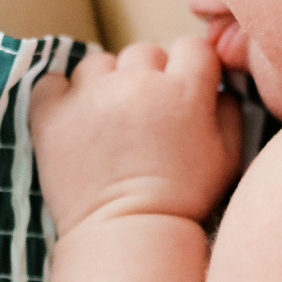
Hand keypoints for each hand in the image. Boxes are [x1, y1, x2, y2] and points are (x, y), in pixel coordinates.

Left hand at [32, 37, 242, 235]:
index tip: (183, 91)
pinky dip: (59, 95)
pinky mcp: (53, 114)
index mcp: (183, 91)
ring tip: (107, 120)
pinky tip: (73, 119)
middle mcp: (137, 84)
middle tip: (145, 116)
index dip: (189, 67)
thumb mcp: (227, 158)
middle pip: (144, 52)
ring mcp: (91, 96)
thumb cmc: (183, 201)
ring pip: (98, 64)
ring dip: (104, 84)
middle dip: (147, 77)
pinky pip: (51, 82)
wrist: (128, 235)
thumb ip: (229, 112)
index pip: (191, 47)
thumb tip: (220, 86)